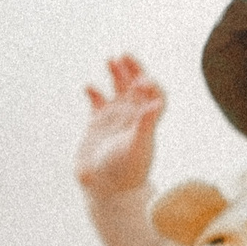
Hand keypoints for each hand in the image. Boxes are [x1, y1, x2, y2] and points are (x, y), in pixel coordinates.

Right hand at [76, 54, 163, 196]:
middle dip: (133, 69)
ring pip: (118, 89)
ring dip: (117, 74)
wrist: (106, 190)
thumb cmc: (126, 172)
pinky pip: (97, 102)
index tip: (141, 80)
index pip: (155, 93)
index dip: (150, 83)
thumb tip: (156, 103)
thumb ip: (146, 124)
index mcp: (147, 120)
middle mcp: (133, 117)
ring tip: (111, 59)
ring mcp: (115, 119)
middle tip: (125, 55)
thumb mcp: (138, 146)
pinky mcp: (97, 124)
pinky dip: (94, 92)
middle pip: (137, 86)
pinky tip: (90, 87)